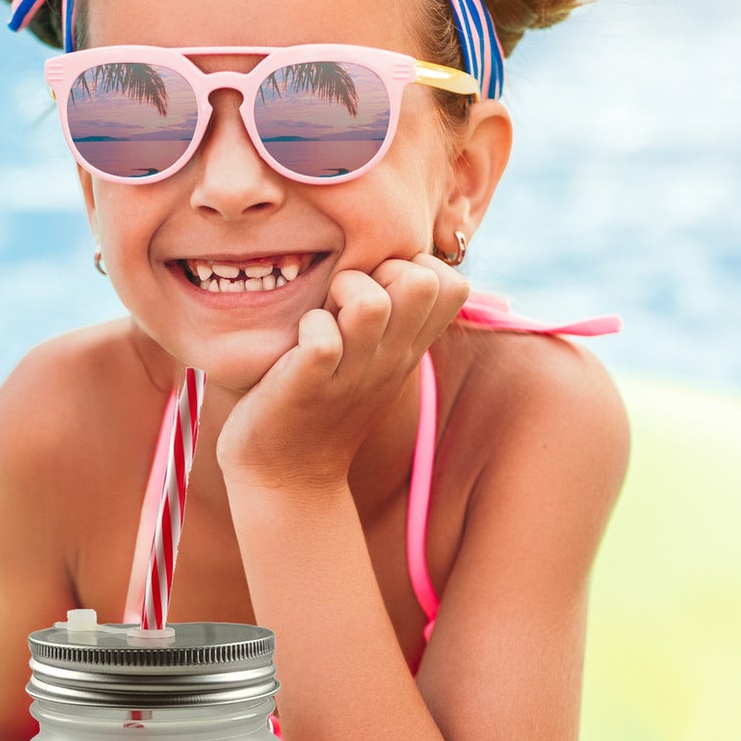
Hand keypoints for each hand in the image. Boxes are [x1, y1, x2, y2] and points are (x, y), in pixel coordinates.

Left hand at [216, 252, 468, 487]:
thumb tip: (400, 263)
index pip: (453, 284)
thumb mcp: (372, 359)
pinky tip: (299, 342)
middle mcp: (389, 359)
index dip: (419, 264)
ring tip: (324, 312)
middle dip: (381, 267)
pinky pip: (323, 341)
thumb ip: (391, 316)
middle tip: (347, 294)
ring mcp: (352, 375)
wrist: (287, 477)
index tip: (382, 284)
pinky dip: (309, 328)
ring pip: (372, 304)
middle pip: (422, 280)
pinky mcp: (310, 387)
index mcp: (406, 348)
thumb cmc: (322, 404)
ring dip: (343, 292)